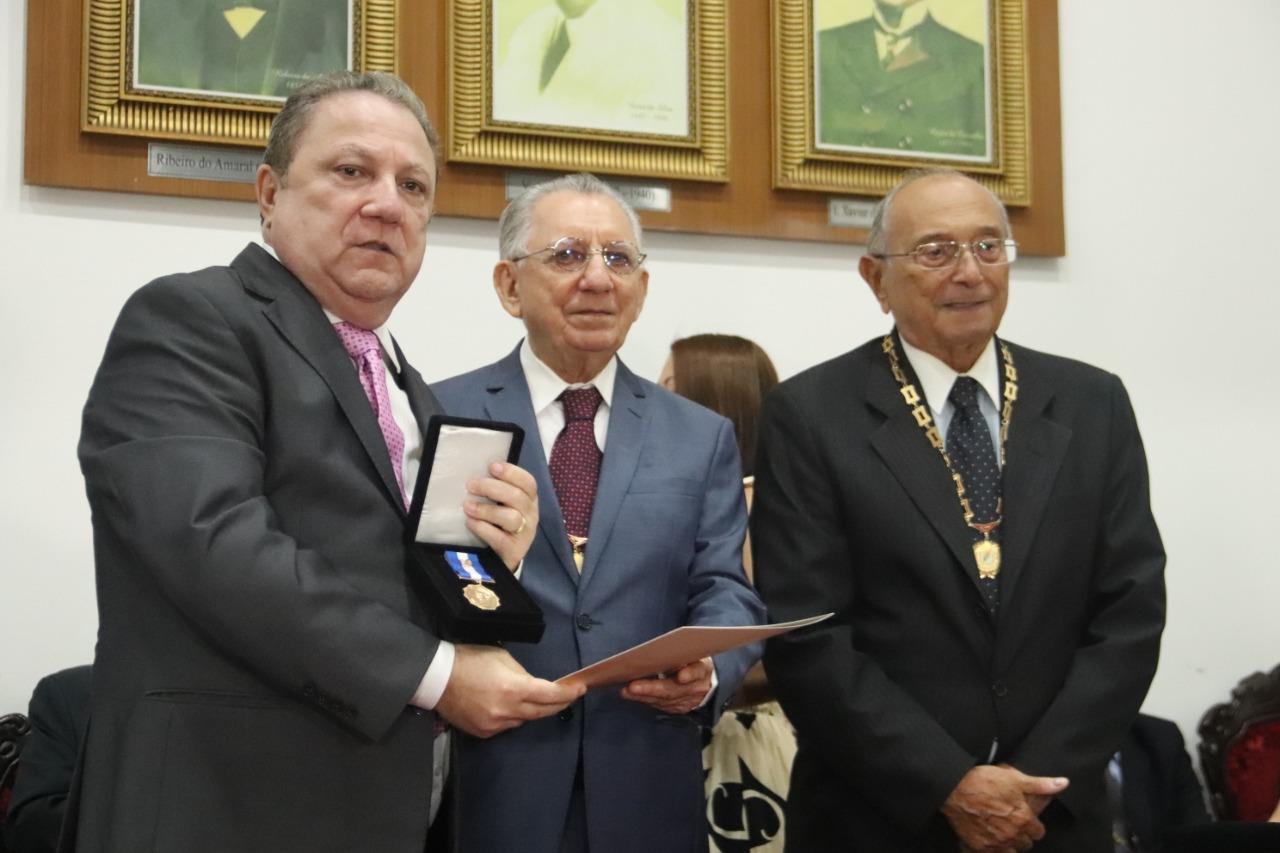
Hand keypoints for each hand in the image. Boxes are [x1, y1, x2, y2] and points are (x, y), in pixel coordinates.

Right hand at [434, 644, 582, 737]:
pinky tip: (506, 706)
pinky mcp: (485, 733)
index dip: (568, 693)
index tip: (580, 689)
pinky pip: (507, 726)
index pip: (550, 695)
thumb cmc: (470, 660)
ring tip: (531, 698)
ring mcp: (496, 725)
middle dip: (559, 704)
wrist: (437, 679)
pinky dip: (512, 717)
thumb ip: (523, 675)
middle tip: (569, 697)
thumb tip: (535, 686)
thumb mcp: (502, 658)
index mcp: (514, 688)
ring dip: (532, 710)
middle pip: (542, 712)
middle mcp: (508, 710)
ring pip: (524, 720)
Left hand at [464, 461, 537, 569]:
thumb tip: (476, 472)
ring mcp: (524, 533)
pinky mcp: (514, 550)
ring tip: (467, 506)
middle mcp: (531, 514)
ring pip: (511, 517)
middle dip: (492, 488)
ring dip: (486, 510)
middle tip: (471, 485)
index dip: (511, 472)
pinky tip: (470, 522)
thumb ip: (497, 489)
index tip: (492, 466)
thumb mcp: (505, 504)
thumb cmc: (501, 523)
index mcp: (530, 499)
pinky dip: (483, 528)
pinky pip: (499, 538)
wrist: (504, 557)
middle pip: (517, 497)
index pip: (528, 482)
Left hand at [620, 657, 713, 714]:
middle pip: (674, 689)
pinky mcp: (678, 708)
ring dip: (643, 696)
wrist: (706, 681)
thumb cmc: (693, 661)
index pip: (697, 671)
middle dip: (652, 688)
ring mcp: (688, 701)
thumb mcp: (693, 653)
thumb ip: (681, 652)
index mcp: (703, 669)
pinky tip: (631, 695)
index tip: (681, 676)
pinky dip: (645, 700)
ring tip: (626, 690)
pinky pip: (660, 705)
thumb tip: (658, 650)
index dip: (690, 674)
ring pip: (664, 700)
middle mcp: (697, 688)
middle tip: (633, 686)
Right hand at [941, 765, 1067, 851]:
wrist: (953, 788)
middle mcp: (1011, 834)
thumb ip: (1040, 784)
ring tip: (1002, 833)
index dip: (1033, 824)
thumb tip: (1063, 783)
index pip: (1039, 832)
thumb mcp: (1014, 778)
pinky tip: (989, 840)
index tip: (1026, 819)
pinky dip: (993, 850)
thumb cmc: (983, 781)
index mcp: (1023, 819)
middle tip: (1012, 823)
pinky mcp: (979, 847)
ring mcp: (995, 843)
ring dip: (1009, 845)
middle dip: (1022, 835)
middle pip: (1026, 844)